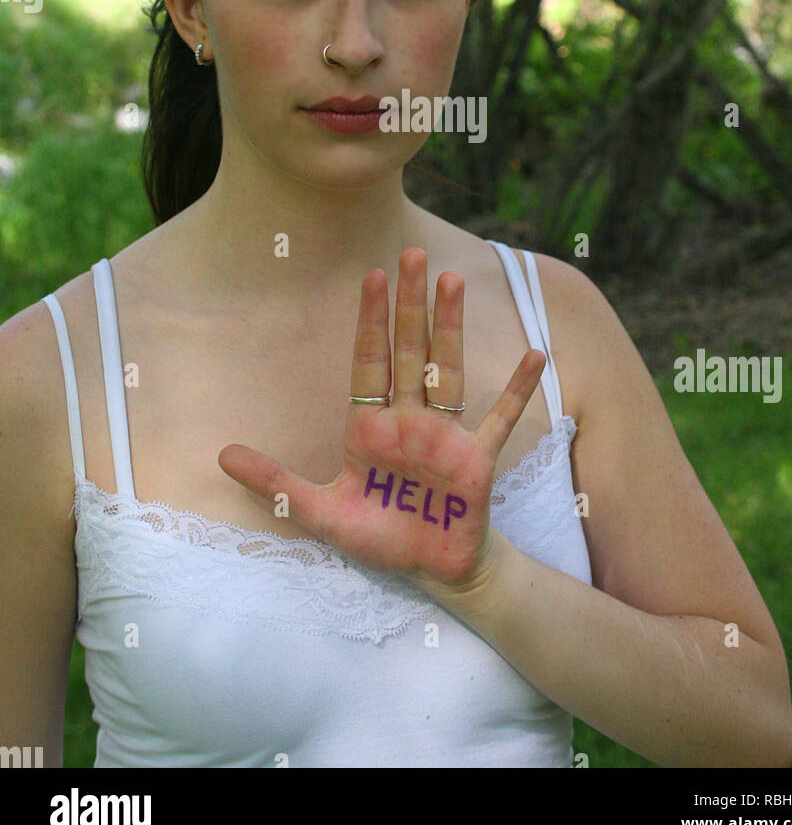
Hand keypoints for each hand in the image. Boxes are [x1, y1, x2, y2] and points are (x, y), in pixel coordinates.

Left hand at [218, 247, 546, 591]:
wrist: (433, 570)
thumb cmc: (380, 537)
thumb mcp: (320, 512)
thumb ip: (275, 484)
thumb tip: (222, 455)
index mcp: (370, 427)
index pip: (369, 361)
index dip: (370, 320)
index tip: (372, 276)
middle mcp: (408, 421)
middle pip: (409, 351)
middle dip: (410, 305)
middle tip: (413, 255)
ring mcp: (445, 435)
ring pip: (447, 370)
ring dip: (451, 327)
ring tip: (453, 281)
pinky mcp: (477, 459)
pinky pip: (500, 418)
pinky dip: (517, 390)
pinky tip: (536, 355)